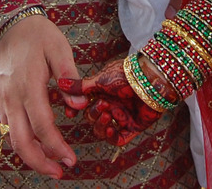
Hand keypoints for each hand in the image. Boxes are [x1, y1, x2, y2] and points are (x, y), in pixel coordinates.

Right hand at [0, 14, 84, 177]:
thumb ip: (70, 77)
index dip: (56, 146)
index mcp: (29, 85)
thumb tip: (80, 106)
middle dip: (40, 163)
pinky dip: (23, 141)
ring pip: (13, 138)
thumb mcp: (59, 48)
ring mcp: (2, 100)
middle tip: (60, 172)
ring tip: (51, 164)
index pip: (42, 126)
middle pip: (22, 142)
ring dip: (31, 156)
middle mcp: (12, 97)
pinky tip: (38, 145)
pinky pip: (9, 127)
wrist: (7, 23)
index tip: (71, 160)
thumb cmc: (37, 34)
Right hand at [58, 56, 172, 145]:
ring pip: (102, 130)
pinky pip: (118, 139)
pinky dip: (111, 136)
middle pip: (92, 119)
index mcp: (102, 92)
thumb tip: (61, 84)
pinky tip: (110, 127)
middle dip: (93, 114)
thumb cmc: (126, 74)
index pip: (83, 106)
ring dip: (100, 125)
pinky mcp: (133, 126)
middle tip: (103, 104)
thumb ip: (81, 87)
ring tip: (108, 114)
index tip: (70, 112)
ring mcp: (121, 116)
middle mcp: (111, 104)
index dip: (76, 110)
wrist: (150, 78)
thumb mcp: (100, 79)